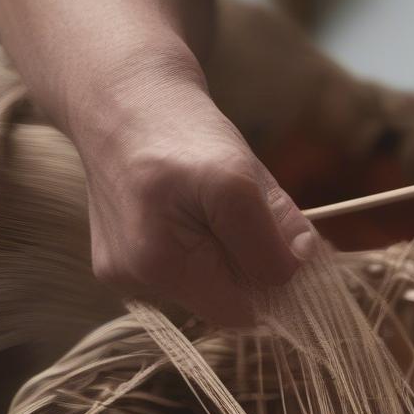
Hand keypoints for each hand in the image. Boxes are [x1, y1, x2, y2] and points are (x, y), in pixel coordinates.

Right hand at [80, 77, 317, 324]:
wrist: (119, 100)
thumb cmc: (186, 135)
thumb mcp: (243, 176)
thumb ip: (277, 229)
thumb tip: (301, 264)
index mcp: (162, 261)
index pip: (242, 314)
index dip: (271, 283)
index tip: (280, 244)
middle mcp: (135, 278)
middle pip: (222, 305)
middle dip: (244, 269)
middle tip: (242, 218)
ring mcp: (119, 275)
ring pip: (201, 292)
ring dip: (220, 263)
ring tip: (206, 213)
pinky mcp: (112, 268)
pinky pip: (177, 280)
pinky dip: (193, 257)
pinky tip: (182, 218)